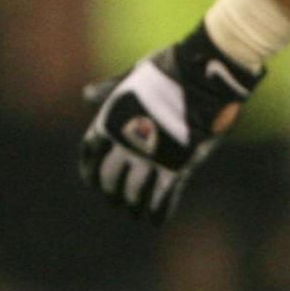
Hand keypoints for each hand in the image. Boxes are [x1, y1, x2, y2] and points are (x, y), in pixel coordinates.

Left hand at [79, 22, 262, 222]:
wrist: (202, 74)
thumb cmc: (169, 71)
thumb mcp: (133, 78)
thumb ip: (111, 90)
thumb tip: (87, 96)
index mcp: (110, 119)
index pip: (89, 152)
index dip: (89, 170)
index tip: (91, 181)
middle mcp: (125, 140)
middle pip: (108, 178)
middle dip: (111, 193)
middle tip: (116, 201)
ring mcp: (150, 154)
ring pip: (133, 193)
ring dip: (132, 207)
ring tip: (134, 213)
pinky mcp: (177, 165)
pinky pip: (161, 198)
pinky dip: (157, 212)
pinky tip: (155, 220)